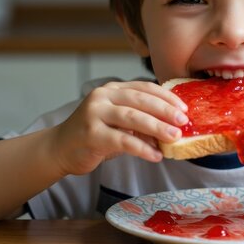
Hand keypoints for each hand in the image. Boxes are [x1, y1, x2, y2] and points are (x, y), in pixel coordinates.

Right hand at [51, 81, 187, 174]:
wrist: (59, 149)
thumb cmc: (94, 135)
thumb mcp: (119, 123)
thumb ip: (141, 121)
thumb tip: (173, 129)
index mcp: (112, 89)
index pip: (144, 88)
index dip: (166, 97)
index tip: (184, 109)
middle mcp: (102, 97)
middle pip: (140, 100)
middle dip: (165, 111)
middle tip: (183, 122)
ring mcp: (94, 114)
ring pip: (132, 118)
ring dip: (157, 127)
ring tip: (174, 137)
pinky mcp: (91, 134)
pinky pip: (122, 140)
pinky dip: (142, 148)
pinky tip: (155, 156)